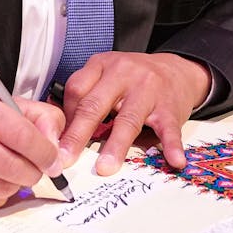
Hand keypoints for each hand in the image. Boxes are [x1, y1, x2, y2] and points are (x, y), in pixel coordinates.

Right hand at [0, 88, 63, 215]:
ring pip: (1, 188)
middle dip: (33, 171)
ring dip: (15, 184)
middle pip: (11, 165)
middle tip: (35, 169)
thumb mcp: (9, 106)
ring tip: (8, 171)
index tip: (53, 159)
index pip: (20, 133)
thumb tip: (56, 151)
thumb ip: (42, 119)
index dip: (44, 150)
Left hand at [56, 52, 208, 175]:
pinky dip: (171, 146)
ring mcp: (148, 89)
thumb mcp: (107, 75)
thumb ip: (85, 96)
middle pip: (95, 105)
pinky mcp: (169, 106)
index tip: (55, 143)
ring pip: (128, 119)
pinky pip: (168, 128)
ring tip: (106, 167)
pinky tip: (174, 160)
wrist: (177, 70)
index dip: (64, 118)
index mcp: (103, 65)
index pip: (76, 89)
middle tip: (65, 158)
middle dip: (78, 135)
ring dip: (116, 145)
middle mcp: (124, 74)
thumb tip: (57, 131)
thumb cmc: (135, 79)